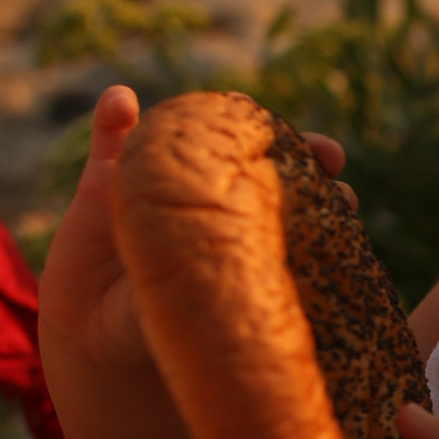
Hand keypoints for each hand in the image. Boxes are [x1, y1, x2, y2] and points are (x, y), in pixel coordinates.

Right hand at [39, 85, 357, 373]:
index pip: (291, 205)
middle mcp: (204, 201)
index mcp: (237, 233)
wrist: (94, 338)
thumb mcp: (190, 322)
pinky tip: (121, 101)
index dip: (322, 195)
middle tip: (324, 151)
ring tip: (231, 106)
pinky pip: (109, 140)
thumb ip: (214, 303)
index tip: (345, 196)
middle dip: (292, 149)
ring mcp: (158, 186)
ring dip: (207, 115)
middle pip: (253, 160)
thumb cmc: (156, 336)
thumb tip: (260, 305)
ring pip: (186, 136)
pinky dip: (113, 115)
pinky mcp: (106, 184)